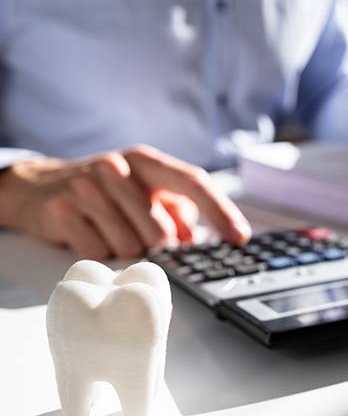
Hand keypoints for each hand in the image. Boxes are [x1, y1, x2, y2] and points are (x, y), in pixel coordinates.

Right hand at [0, 145, 250, 258]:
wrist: (39, 187)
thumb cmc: (105, 193)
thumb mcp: (143, 191)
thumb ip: (175, 211)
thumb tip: (196, 240)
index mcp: (146, 161)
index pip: (193, 182)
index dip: (221, 211)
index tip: (240, 238)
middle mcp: (118, 168)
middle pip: (161, 232)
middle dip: (156, 246)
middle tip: (137, 234)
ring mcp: (87, 187)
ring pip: (130, 247)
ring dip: (126, 250)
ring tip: (109, 229)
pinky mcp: (62, 211)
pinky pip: (99, 253)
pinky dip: (99, 252)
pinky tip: (89, 233)